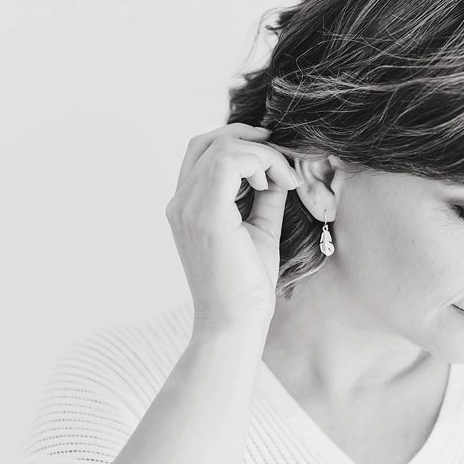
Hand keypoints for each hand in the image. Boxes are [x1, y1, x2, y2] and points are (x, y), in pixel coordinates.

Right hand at [165, 123, 298, 330]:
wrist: (236, 323)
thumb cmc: (247, 284)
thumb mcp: (259, 229)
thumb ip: (265, 197)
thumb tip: (280, 169)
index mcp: (187, 206)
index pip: (202, 151)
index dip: (239, 140)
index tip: (274, 157)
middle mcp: (180, 203)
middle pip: (207, 141)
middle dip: (250, 140)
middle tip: (283, 160)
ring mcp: (188, 208)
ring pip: (222, 148)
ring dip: (262, 155)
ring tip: (283, 180)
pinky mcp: (207, 216)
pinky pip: (228, 163)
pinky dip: (260, 163)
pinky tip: (275, 184)